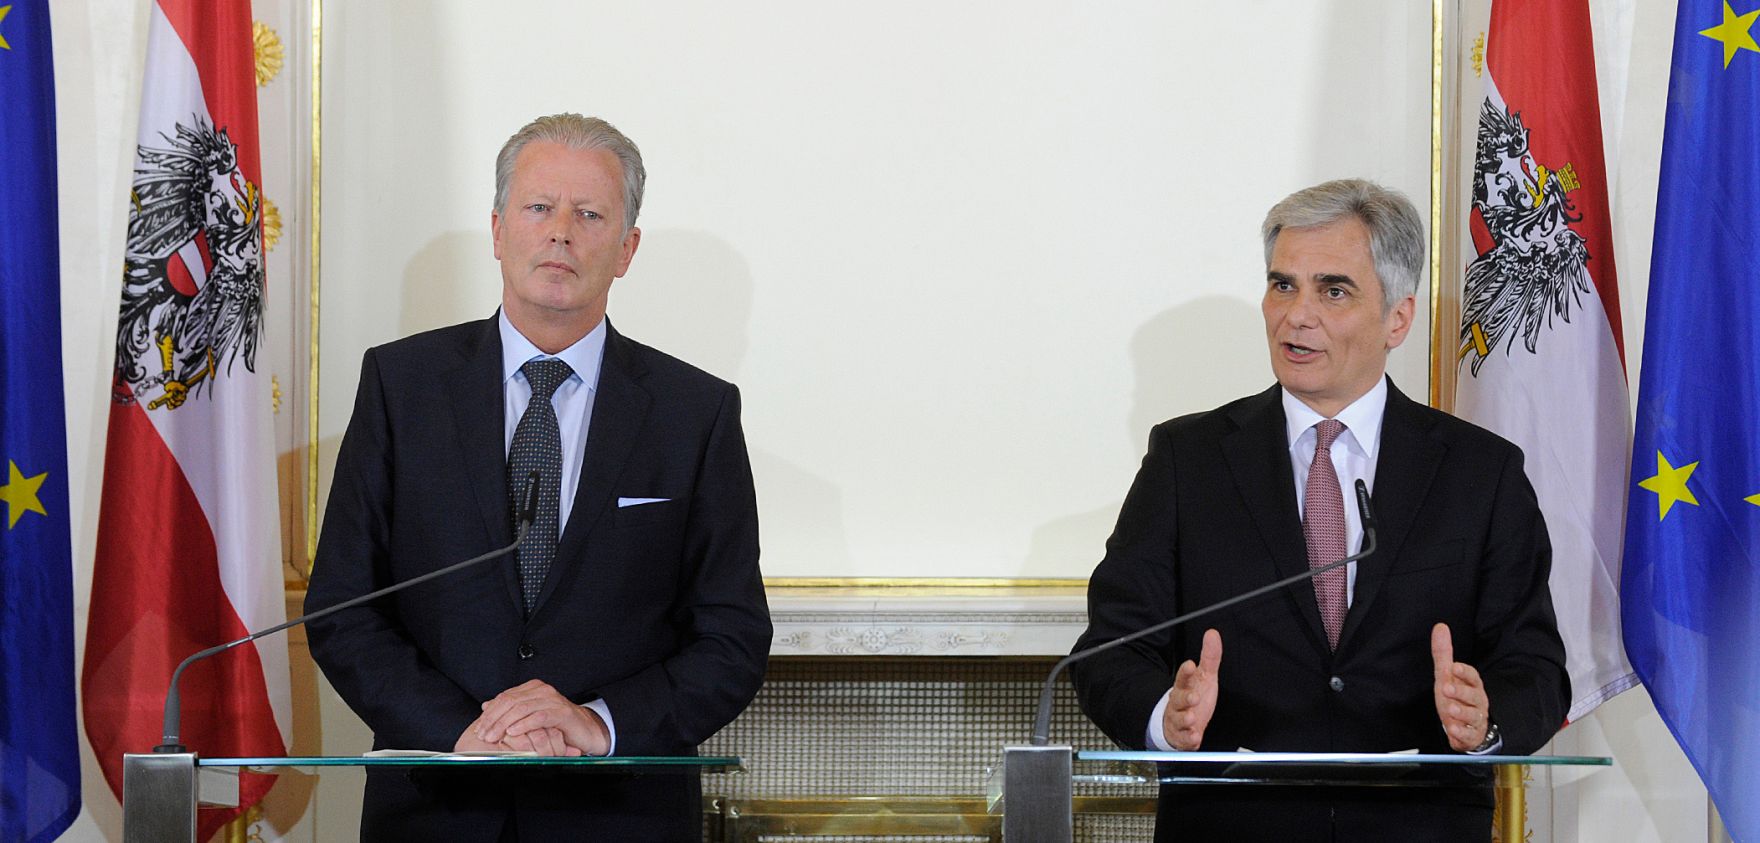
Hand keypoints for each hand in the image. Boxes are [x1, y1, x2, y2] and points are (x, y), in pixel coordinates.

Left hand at [471, 679, 610, 756]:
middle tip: (483, 734)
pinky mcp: (562, 712)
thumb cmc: (556, 726)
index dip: (490, 713)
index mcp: (533, 688)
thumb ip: (510, 710)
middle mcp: (542, 690)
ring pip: (521, 709)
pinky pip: (539, 717)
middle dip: (494, 719)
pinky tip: (512, 733)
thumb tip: (486, 705)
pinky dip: (523, 725)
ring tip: (494, 736)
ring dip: (504, 724)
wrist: (585, 731)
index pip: (505, 697)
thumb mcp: (529, 717)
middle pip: (510, 702)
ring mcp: (553, 699)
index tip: (479, 728)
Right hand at [1161, 628, 1221, 750]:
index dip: (1185, 672)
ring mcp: (1179, 720)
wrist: (1180, 723)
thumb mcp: (1205, 676)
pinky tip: (1194, 737)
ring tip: (1192, 718)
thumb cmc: (1193, 697)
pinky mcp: (1182, 736)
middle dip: (1185, 698)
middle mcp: (1179, 703)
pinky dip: (1188, 739)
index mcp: (1184, 687)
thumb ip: (1209, 657)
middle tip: (1193, 697)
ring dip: (1185, 719)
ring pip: (1178, 719)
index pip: (1182, 677)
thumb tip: (1212, 634)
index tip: (1190, 665)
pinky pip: (1183, 739)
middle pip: (1178, 699)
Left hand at [1431, 623, 1490, 750]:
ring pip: (1473, 716)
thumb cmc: (1456, 697)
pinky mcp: (1471, 735)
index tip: (1455, 667)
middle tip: (1447, 688)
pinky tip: (1452, 729)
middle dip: (1461, 692)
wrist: (1465, 725)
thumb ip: (1444, 653)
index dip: (1465, 672)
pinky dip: (1461, 733)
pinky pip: (1468, 735)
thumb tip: (1440, 627)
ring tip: (1450, 709)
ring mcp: (1476, 719)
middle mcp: (1478, 702)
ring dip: (1461, 713)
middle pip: (1474, 696)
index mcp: (1472, 685)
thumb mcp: (1447, 675)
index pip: (1473, 677)